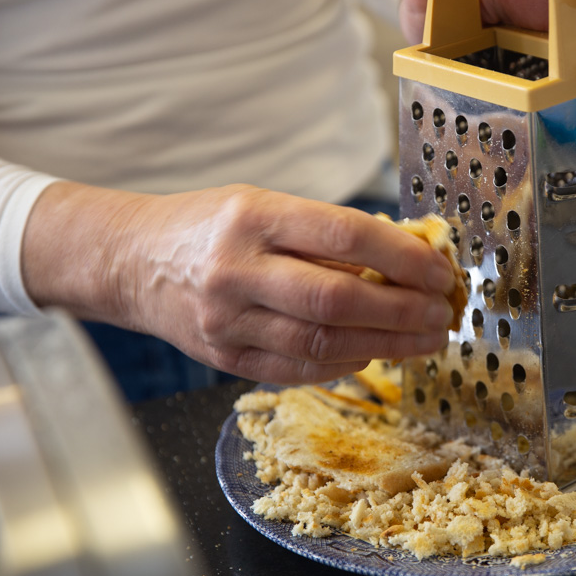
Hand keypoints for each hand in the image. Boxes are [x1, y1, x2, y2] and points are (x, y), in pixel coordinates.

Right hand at [22, 182, 456, 382]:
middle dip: (404, 312)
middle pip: (339, 301)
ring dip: (388, 347)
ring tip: (426, 340)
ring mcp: (227, 321)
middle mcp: (236, 270)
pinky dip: (347, 364)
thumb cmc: (213, 226)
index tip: (440, 271)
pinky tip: (375, 353)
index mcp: (254, 217)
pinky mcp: (226, 359)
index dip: (404, 257)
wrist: (133, 262)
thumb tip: (410, 259)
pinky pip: (301, 369)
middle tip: (442, 314)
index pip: (345, 236)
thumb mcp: (266, 205)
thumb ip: (331, 233)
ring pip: (324, 344)